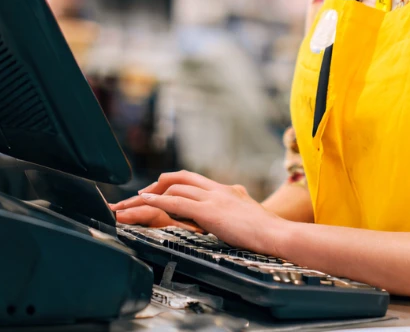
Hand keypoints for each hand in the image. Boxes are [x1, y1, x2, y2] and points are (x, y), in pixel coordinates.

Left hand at [112, 171, 288, 253]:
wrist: (276, 233)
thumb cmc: (265, 230)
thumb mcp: (247, 213)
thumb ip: (235, 208)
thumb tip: (231, 212)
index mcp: (227, 189)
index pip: (195, 179)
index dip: (174, 182)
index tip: (159, 190)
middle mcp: (218, 189)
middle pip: (182, 177)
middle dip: (158, 184)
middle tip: (142, 194)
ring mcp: (213, 198)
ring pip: (175, 187)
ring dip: (150, 194)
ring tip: (133, 202)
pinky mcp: (209, 211)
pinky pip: (177, 202)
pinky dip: (158, 201)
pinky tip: (145, 203)